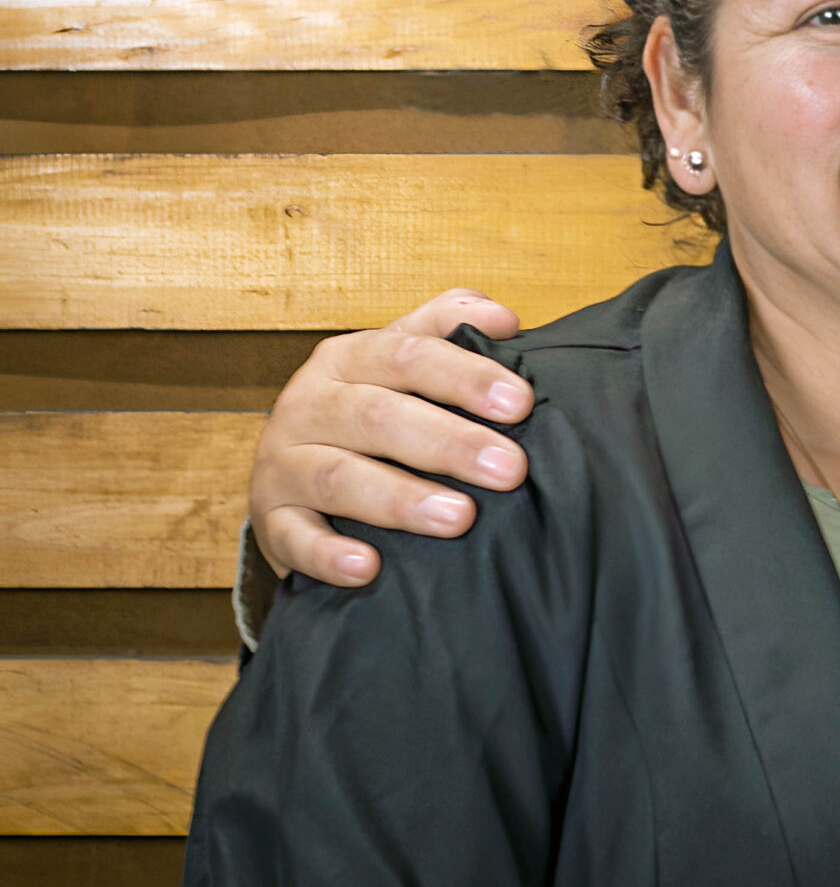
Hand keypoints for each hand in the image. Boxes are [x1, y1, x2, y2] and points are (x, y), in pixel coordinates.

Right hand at [250, 290, 532, 586]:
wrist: (292, 473)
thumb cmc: (370, 410)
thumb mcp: (403, 359)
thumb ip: (450, 325)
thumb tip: (504, 319)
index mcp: (347, 357)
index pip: (409, 355)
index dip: (466, 376)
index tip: (522, 403)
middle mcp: (308, 404)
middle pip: (379, 417)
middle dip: (450, 443)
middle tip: (510, 469)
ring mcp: (282, 464)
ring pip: (338, 477)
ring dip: (401, 499)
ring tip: (460, 517)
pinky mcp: (271, 520)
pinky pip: (295, 539)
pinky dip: (329, 554)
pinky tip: (368, 567)